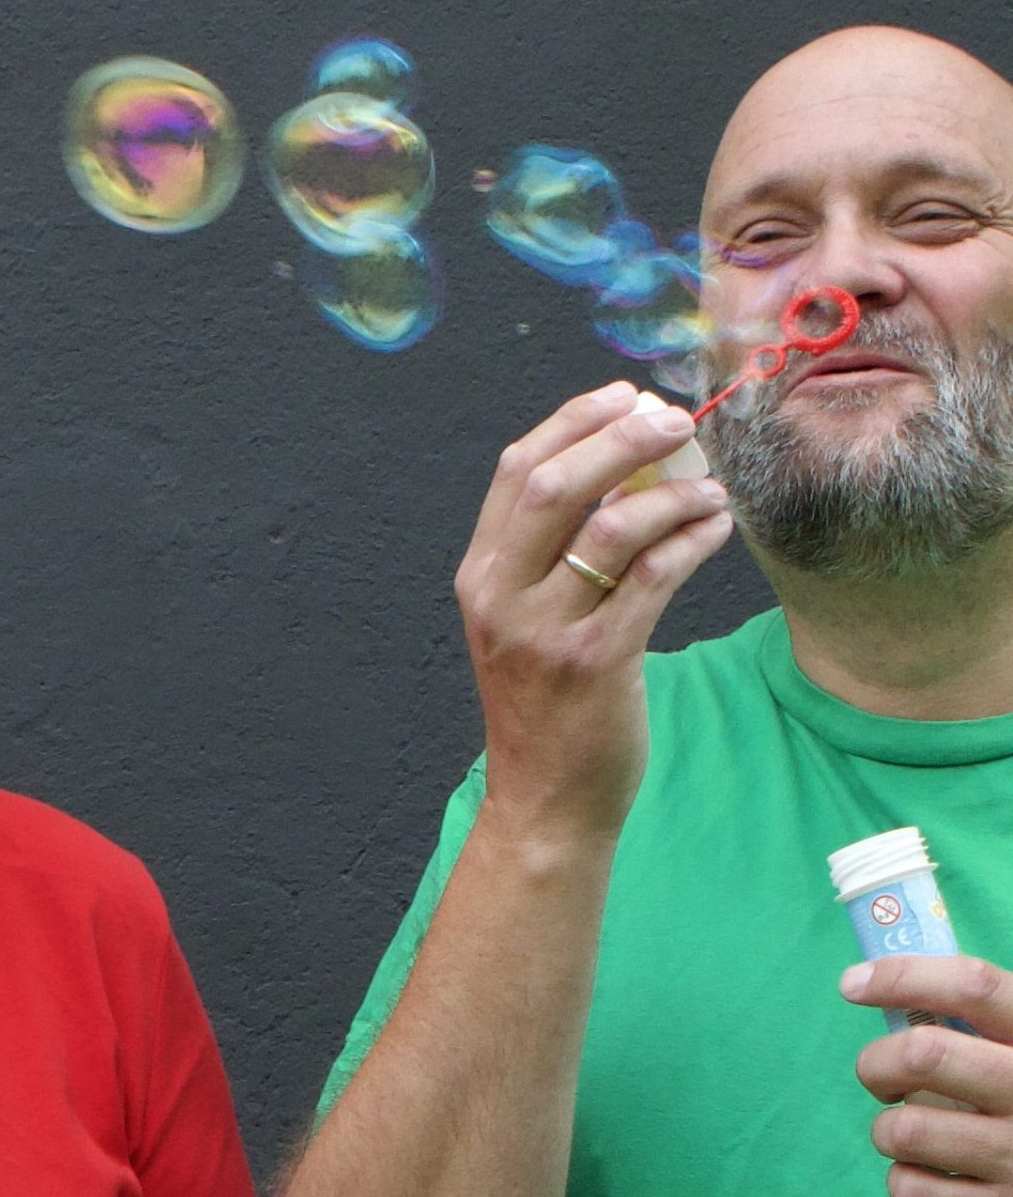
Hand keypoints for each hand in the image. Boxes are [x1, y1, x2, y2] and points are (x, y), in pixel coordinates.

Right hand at [454, 382, 735, 842]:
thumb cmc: (545, 703)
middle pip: (554, 483)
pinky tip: (716, 527)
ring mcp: (546, 630)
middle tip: (673, 419)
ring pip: (613, 527)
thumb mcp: (525, 619)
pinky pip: (656, 578)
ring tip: (710, 484)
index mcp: (479, 574)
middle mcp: (501, 596)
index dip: (574, 422)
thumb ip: (553, 552)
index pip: (516, 469)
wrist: (545, 798)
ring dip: (673, 491)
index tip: (625, 397)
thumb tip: (623, 469)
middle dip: (620, 439)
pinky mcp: (598, 662)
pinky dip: (693, 539)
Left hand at [845, 956, 1012, 1196]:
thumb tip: (886, 989)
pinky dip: (908, 1181)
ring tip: (921, 1134)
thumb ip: (978, 1026)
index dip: (903, 977)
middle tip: (883, 1079)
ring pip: (905, 1129)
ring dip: (891, 1130)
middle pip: (923, 1054)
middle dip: (878, 1063)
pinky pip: (911, 1192)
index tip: (853, 984)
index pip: (973, 987)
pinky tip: (938, 1177)